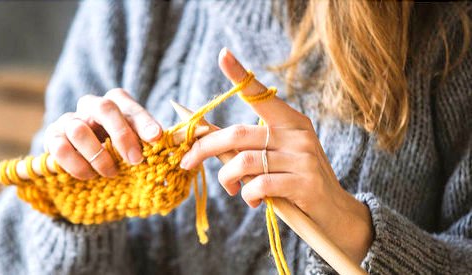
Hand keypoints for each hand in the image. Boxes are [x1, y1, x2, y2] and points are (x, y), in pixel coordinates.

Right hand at [44, 89, 162, 179]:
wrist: (89, 162)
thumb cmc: (121, 149)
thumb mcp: (137, 142)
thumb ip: (150, 139)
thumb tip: (166, 141)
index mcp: (116, 102)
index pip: (129, 105)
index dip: (144, 121)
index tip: (156, 138)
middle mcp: (91, 105)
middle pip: (105, 108)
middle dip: (122, 136)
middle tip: (136, 160)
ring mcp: (69, 120)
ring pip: (79, 129)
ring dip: (99, 156)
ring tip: (112, 172)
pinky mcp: (52, 138)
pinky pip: (60, 149)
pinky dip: (78, 165)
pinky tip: (91, 175)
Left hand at [180, 48, 372, 262]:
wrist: (333, 211)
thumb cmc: (296, 180)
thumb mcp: (276, 157)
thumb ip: (247, 146)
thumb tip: (207, 138)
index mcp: (291, 121)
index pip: (261, 94)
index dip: (240, 75)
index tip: (222, 54)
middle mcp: (298, 134)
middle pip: (238, 133)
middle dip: (205, 148)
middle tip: (187, 162)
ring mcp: (303, 157)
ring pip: (244, 161)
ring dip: (227, 178)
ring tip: (230, 188)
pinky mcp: (305, 183)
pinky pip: (260, 185)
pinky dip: (247, 194)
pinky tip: (251, 199)